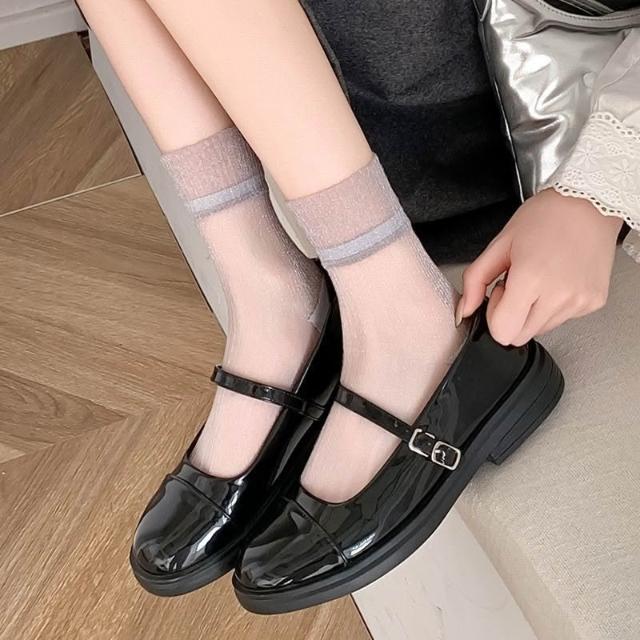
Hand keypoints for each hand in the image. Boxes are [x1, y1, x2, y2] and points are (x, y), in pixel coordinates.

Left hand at [457, 189, 621, 345]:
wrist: (590, 203)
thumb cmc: (545, 217)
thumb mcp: (499, 245)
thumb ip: (475, 281)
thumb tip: (464, 311)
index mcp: (532, 279)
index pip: (502, 331)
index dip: (494, 315)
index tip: (500, 292)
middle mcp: (559, 295)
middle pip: (519, 336)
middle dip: (510, 316)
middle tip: (517, 284)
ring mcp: (580, 302)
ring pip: (541, 330)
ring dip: (532, 311)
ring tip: (539, 278)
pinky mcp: (593, 303)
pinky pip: (563, 319)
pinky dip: (554, 306)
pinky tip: (557, 279)